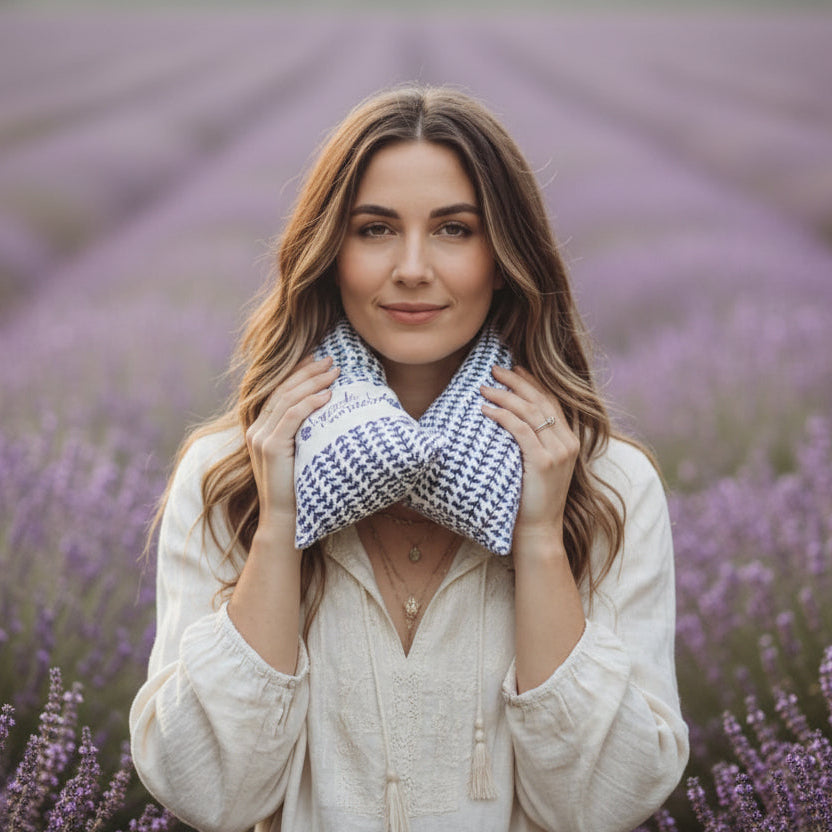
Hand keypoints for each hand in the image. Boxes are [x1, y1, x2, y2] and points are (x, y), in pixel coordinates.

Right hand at [245, 355, 339, 532]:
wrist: (286, 518)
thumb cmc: (299, 486)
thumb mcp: (300, 452)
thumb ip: (303, 431)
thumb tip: (327, 407)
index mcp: (260, 428)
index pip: (279, 391)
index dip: (298, 372)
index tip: (317, 358)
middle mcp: (256, 429)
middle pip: (283, 390)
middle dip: (308, 371)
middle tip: (332, 360)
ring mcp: (260, 437)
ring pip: (287, 399)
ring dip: (313, 382)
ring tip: (334, 373)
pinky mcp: (270, 447)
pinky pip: (291, 417)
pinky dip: (310, 403)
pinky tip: (327, 396)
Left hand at [480, 365, 578, 552]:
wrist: (539, 531)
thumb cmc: (531, 499)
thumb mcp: (538, 466)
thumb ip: (534, 443)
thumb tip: (510, 420)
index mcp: (569, 440)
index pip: (550, 401)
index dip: (532, 382)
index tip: (514, 368)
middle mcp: (567, 442)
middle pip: (540, 400)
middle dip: (516, 381)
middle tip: (495, 369)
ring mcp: (557, 452)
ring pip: (529, 412)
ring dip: (505, 395)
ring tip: (485, 388)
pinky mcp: (543, 462)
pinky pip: (520, 430)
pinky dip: (502, 416)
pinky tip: (486, 410)